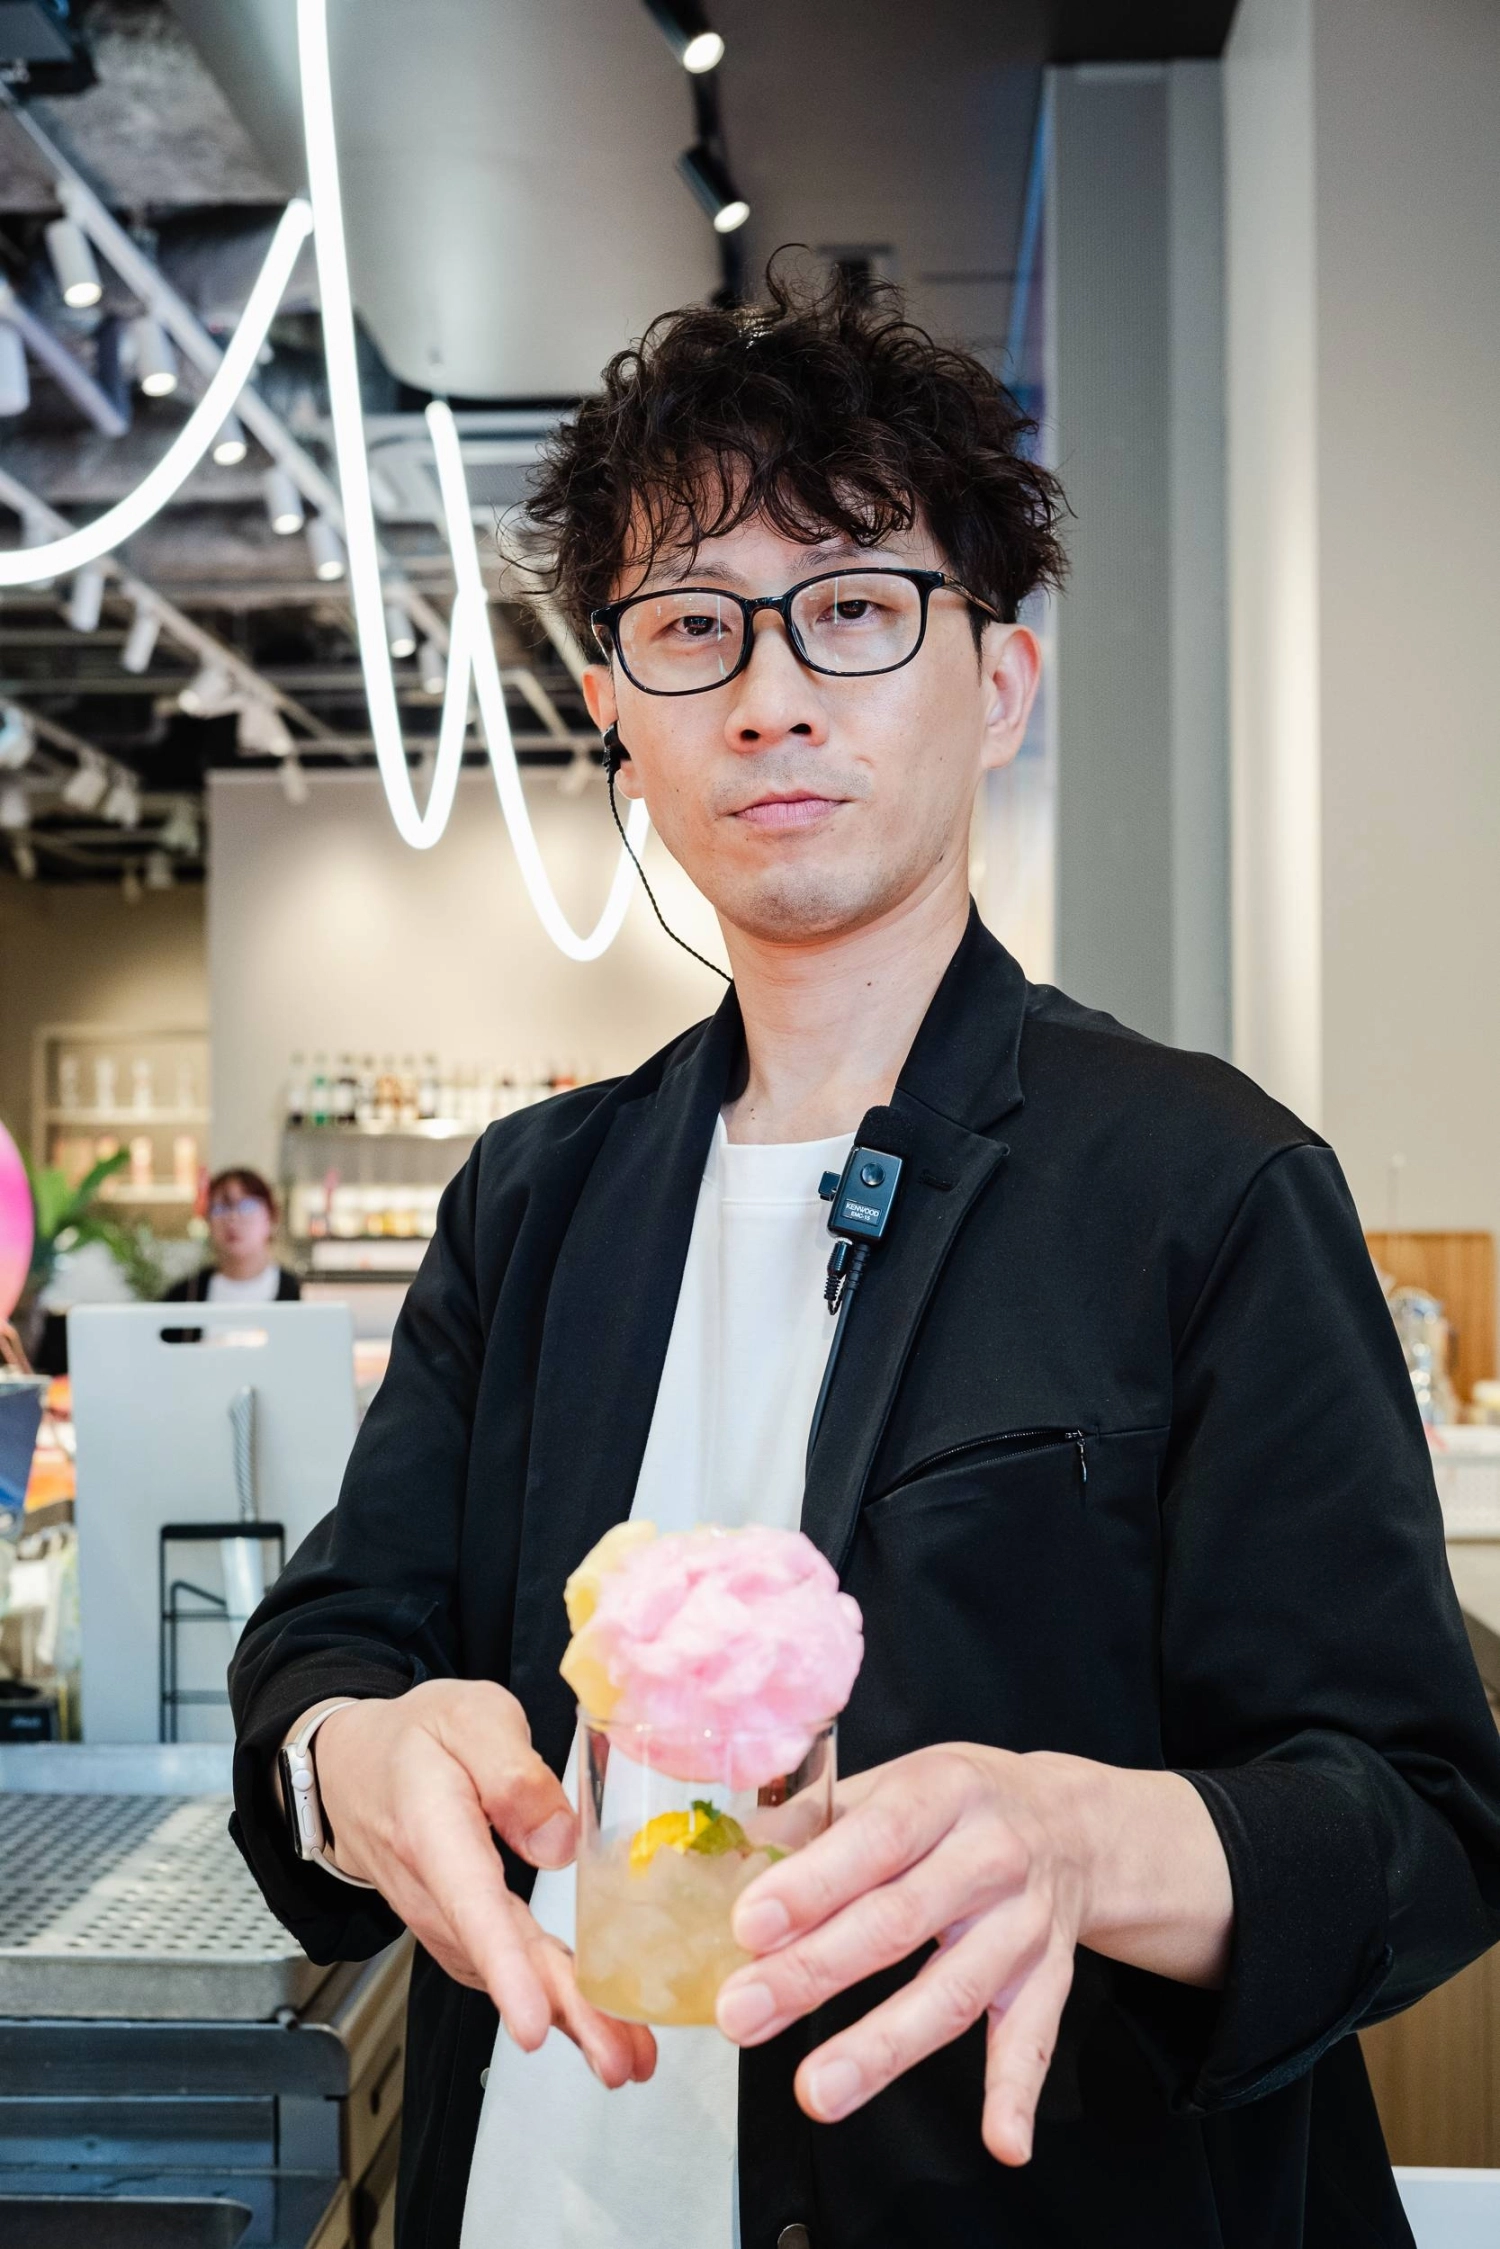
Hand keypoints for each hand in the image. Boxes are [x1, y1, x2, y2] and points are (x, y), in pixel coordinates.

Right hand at [314, 1681, 655, 2088]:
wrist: (356, 1771)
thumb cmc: (416, 1740)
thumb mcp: (468, 1716)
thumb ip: (513, 1769)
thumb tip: (560, 1842)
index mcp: (433, 1828)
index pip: (470, 1904)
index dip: (506, 1966)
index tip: (535, 2020)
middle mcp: (435, 1890)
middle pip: (500, 1958)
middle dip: (560, 2013)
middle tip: (617, 2060)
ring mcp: (446, 1919)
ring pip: (510, 1974)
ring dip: (569, 2020)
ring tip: (628, 2056)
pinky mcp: (465, 1931)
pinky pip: (512, 1970)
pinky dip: (557, 2003)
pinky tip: (601, 2028)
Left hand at [716, 1746, 1079, 2163]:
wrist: (1070, 1824)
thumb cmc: (957, 1803)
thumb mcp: (892, 1784)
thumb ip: (813, 1820)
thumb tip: (729, 1858)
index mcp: (943, 1791)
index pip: (874, 1839)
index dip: (812, 1885)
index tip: (748, 1927)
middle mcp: (990, 1855)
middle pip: (898, 1922)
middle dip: (813, 1972)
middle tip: (742, 2014)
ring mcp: (1023, 1922)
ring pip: (951, 1990)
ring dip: (883, 2047)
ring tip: (817, 2091)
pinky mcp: (1048, 1977)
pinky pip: (1032, 2037)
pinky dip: (1017, 2091)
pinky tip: (1001, 2141)